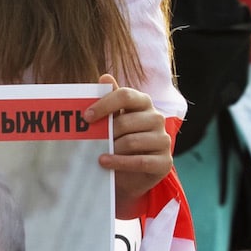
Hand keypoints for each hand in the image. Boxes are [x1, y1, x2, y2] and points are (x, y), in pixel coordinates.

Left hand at [86, 74, 171, 218]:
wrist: (130, 173)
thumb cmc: (119, 141)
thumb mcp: (113, 121)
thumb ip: (109, 101)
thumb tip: (104, 77)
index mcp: (143, 104)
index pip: (126, 95)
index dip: (105, 104)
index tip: (85, 117)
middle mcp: (156, 119)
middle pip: (126, 122)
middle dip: (106, 133)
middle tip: (90, 141)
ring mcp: (163, 140)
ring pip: (132, 142)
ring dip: (111, 149)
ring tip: (97, 155)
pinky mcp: (164, 162)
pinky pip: (140, 161)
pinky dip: (119, 162)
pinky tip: (104, 162)